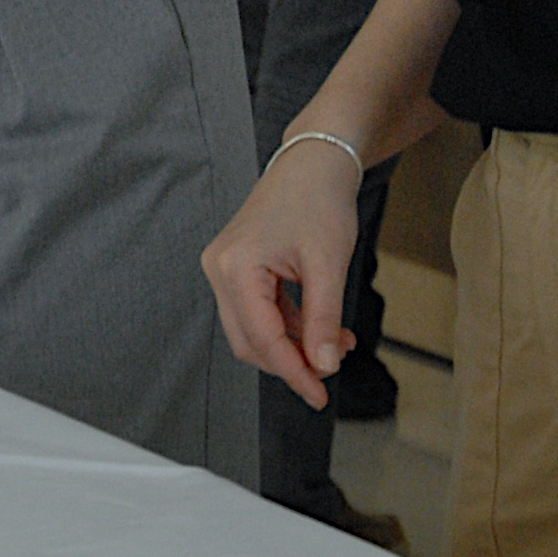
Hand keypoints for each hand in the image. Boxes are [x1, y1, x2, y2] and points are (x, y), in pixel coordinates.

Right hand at [202, 140, 367, 408]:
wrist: (314, 162)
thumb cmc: (318, 199)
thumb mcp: (328, 264)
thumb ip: (323, 319)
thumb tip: (323, 365)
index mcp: (235, 267)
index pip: (261, 339)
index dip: (293, 372)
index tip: (320, 394)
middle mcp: (220, 269)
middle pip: (249, 341)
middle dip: (290, 363)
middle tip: (328, 376)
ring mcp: (226, 269)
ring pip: (254, 331)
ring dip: (293, 345)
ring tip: (337, 345)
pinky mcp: (239, 269)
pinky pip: (260, 312)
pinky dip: (290, 327)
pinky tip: (324, 329)